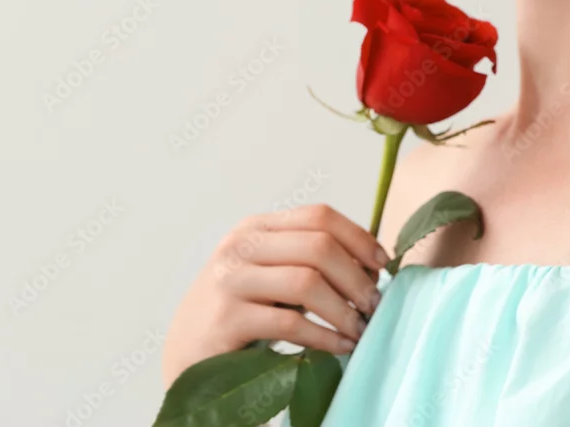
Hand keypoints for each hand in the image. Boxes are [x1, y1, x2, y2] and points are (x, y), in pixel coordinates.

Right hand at [161, 204, 389, 385]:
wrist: (186, 354)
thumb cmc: (238, 313)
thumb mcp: (268, 274)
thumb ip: (306, 260)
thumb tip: (372, 264)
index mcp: (255, 228)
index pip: (318, 215)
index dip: (358, 238)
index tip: (382, 265)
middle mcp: (240, 246)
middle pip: (318, 246)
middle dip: (356, 278)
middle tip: (374, 306)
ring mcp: (230, 280)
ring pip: (307, 282)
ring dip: (344, 310)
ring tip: (359, 329)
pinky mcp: (227, 320)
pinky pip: (290, 324)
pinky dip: (324, 336)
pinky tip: (339, 346)